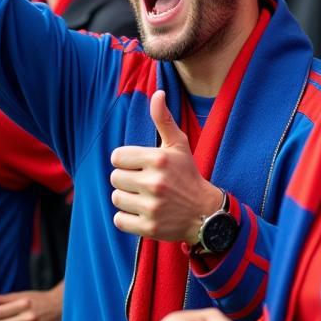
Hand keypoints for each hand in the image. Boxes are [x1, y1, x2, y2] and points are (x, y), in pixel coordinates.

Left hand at [110, 90, 222, 242]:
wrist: (205, 213)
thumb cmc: (187, 174)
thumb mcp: (178, 145)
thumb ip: (163, 119)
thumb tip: (157, 93)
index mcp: (159, 159)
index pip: (117, 157)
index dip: (126, 160)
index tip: (139, 165)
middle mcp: (155, 183)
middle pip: (115, 178)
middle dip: (126, 179)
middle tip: (142, 182)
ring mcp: (152, 207)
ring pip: (116, 198)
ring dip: (126, 198)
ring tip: (143, 197)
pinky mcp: (148, 228)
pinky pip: (119, 220)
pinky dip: (126, 217)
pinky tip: (141, 212)